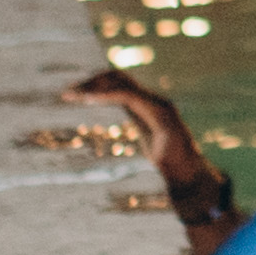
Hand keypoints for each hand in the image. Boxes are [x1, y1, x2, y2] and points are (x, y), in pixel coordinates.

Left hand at [69, 65, 234, 231]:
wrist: (188, 175)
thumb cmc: (170, 161)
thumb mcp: (147, 137)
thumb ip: (138, 122)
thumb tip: (128, 118)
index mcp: (151, 103)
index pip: (121, 83)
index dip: (98, 84)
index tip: (75, 93)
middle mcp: (156, 99)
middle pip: (119, 78)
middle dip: (92, 82)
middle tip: (67, 94)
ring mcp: (160, 105)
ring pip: (122, 85)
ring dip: (95, 88)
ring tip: (73, 96)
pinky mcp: (162, 115)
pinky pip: (130, 97)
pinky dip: (107, 95)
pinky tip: (89, 100)